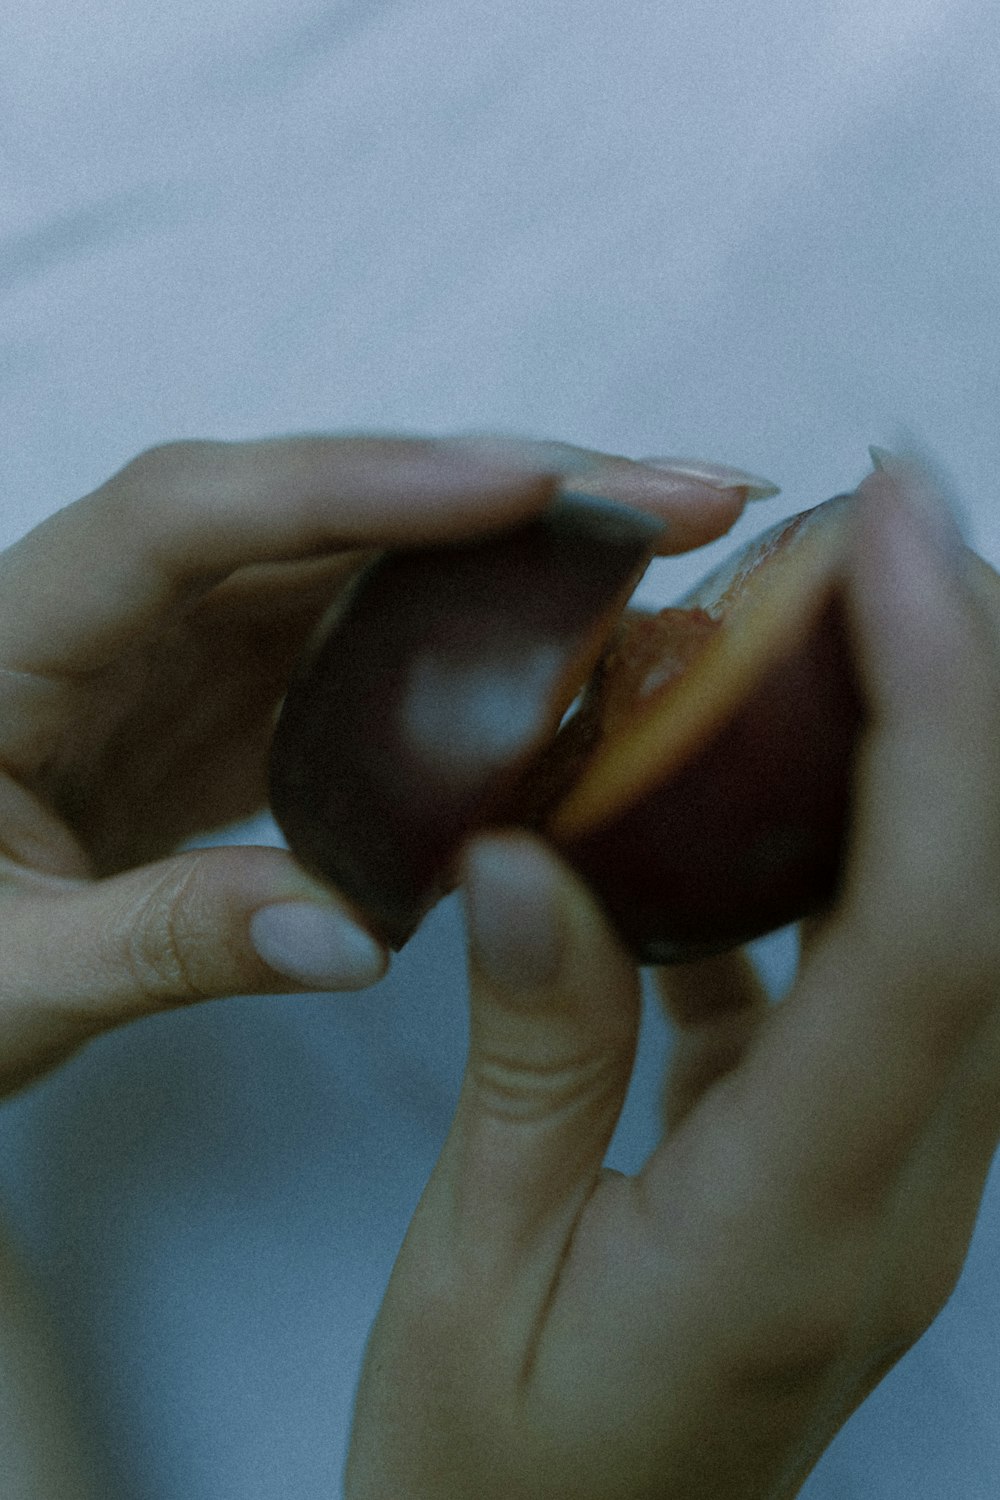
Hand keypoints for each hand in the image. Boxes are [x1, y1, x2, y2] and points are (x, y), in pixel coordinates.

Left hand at [0, 434, 758, 1097]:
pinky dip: (471, 624)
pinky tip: (565, 639)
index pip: (185, 514)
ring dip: (511, 540)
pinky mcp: (228, 687)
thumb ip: (161, 946)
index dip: (355, 485)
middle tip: (680, 498)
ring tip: (662, 543)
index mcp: (14, 638)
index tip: (525, 487)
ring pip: (357, 552)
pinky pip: (362, 630)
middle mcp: (109, 605)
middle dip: (501, 486)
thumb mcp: (5, 980)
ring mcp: (176, 641)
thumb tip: (357, 939)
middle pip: (312, 502)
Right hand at [345, 463, 999, 1498]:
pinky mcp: (844, 1164)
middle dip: (972, 684)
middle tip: (893, 521)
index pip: (929, 934)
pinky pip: (875, 975)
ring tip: (842, 606)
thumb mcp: (471, 1272)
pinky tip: (745, 784)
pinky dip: (837, 850)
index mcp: (798, 1229)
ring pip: (958, 924)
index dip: (939, 719)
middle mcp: (895, 1197)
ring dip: (921, 751)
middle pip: (993, 899)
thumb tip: (527, 850)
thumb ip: (525, 1056)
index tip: (895, 546)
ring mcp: (887, 1181)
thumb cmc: (496, 1476)